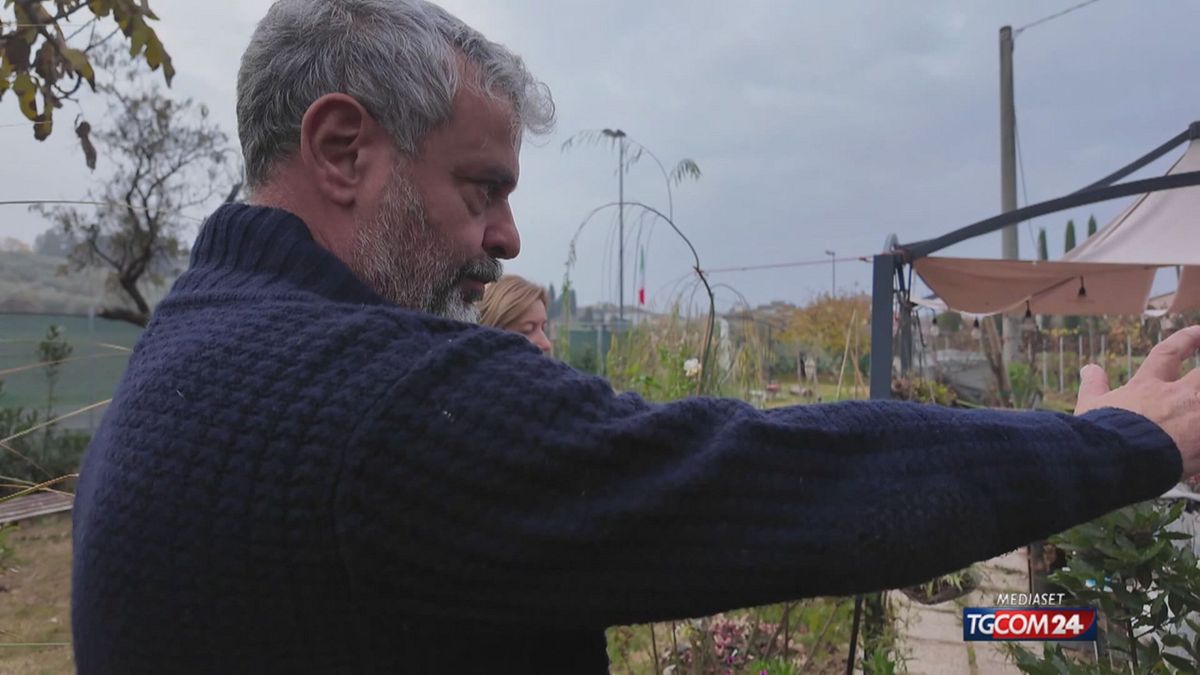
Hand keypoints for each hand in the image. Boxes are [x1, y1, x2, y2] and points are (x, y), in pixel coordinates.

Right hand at [1075, 325, 1199, 477]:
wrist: (1116, 461)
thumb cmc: (1101, 433)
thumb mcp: (1090, 406)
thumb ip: (1093, 386)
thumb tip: (1088, 368)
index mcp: (1148, 385)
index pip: (1169, 352)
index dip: (1185, 339)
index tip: (1198, 331)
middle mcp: (1176, 396)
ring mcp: (1194, 419)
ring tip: (1196, 409)